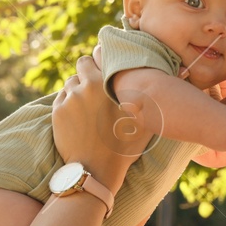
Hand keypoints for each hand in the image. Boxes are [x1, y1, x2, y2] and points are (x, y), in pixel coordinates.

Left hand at [51, 50, 148, 192]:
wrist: (95, 170)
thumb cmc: (123, 146)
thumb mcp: (143, 118)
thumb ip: (147, 94)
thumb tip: (168, 76)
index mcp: (105, 83)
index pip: (98, 55)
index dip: (102, 61)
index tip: (105, 70)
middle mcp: (85, 86)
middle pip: (81, 64)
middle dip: (87, 72)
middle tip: (95, 88)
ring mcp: (69, 99)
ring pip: (70, 82)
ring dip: (77, 89)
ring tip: (88, 105)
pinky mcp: (57, 113)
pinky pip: (62, 98)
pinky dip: (68, 103)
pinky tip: (79, 117)